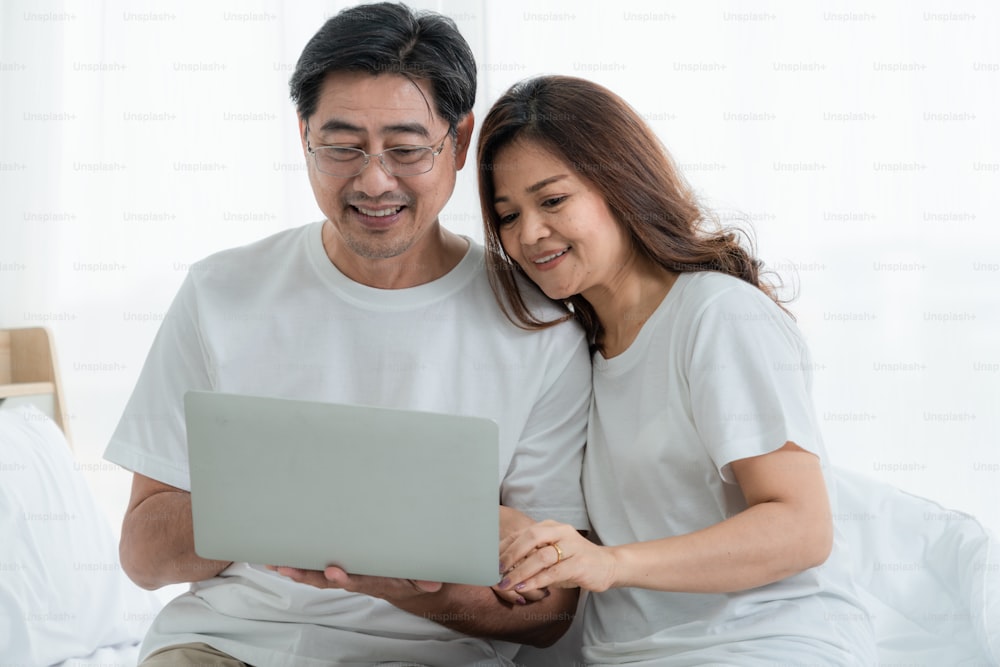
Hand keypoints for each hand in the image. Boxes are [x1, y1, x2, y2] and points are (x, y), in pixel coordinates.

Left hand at [268, 565, 441, 600]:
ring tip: (273, 561)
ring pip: (315, 574)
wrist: (407, 588)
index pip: (356, 580)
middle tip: (288, 568)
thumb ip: (425, 581)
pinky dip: (297, 563)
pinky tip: (278, 557)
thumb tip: (433, 584)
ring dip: (295, 569)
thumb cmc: (410, 578)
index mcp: (373, 580)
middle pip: (326, 580)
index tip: (334, 571)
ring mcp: (344, 575)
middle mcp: (353, 579)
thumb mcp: (421, 580)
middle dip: (306, 574)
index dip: (344, 577)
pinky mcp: (338, 568)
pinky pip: (315, 567)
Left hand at [497, 520, 616, 594]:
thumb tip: (503, 567)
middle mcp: (561, 532)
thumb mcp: (551, 555)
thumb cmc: (573, 561)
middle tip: (496, 570)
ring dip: (520, 571)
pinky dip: (536, 581)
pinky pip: (553, 572)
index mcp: (551, 526)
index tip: (489, 560)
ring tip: (506, 584)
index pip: (523, 533)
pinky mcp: (580, 563)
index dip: (505, 546)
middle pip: (531, 537)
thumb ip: (531, 557)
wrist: (607, 565)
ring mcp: (572, 546)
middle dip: (510, 555)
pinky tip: (524, 588)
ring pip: (541, 556)